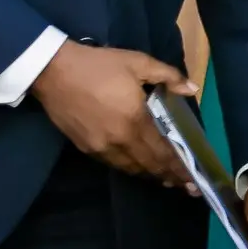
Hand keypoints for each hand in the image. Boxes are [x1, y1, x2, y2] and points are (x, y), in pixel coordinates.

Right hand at [30, 41, 195, 185]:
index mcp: (135, 120)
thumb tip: (192, 89)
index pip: (163, 150)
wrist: (54, 71)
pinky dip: (131, 168)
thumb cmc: (99, 65)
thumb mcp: (139, 62)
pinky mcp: (86, 148)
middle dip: (169, 176)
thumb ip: (169, 77)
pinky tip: (139, 167)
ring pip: (131, 168)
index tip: (194, 179)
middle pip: (149, 164)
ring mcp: (101, 147)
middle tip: (187, 186)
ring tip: (167, 179)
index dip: (179, 166)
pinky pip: (115, 163)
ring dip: (151, 174)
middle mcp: (119, 140)